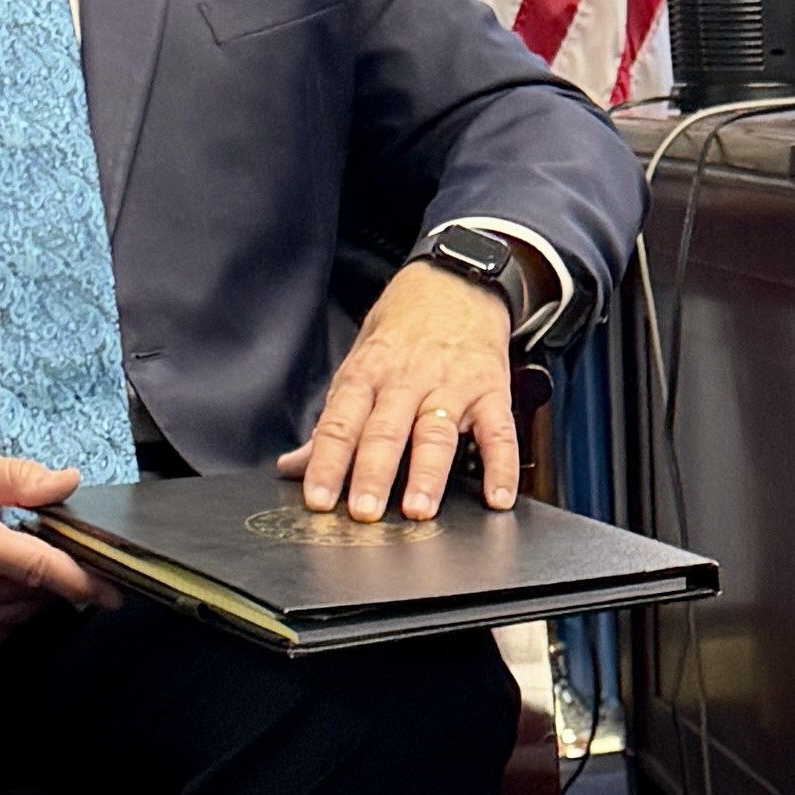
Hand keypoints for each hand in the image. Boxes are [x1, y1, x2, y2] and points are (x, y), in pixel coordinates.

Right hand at [0, 441, 119, 652]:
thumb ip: (16, 477)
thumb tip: (66, 483)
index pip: (43, 571)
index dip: (85, 582)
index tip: (115, 589)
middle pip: (34, 594)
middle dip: (49, 574)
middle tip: (40, 546)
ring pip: (15, 617)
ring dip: (26, 595)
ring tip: (5, 560)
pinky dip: (1, 613)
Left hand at [278, 260, 518, 522]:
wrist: (456, 282)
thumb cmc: (404, 331)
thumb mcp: (360, 364)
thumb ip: (334, 421)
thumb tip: (292, 466)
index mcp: (368, 374)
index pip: (340, 423)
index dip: (326, 463)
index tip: (317, 500)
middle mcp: (407, 380)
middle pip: (385, 430)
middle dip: (373, 473)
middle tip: (363, 512)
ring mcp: (452, 385)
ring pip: (436, 433)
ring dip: (427, 474)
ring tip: (419, 510)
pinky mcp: (491, 390)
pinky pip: (498, 433)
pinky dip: (501, 467)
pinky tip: (497, 498)